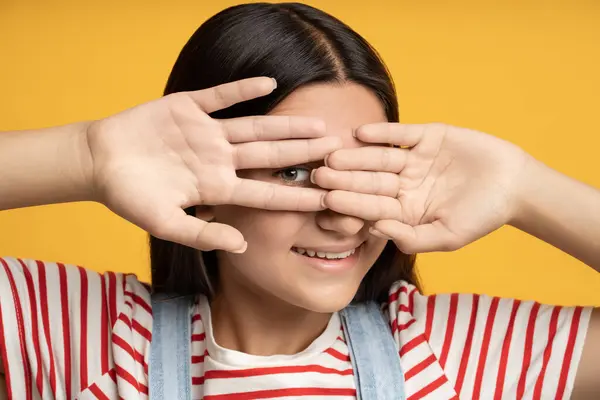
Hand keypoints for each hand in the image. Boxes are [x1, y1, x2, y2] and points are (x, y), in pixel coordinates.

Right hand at [86, 77, 340, 252]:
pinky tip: (270, 83)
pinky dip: (242, 89)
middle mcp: (219, 159)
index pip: (266, 194)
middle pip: (270, 157)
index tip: (328, 199)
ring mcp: (207, 132)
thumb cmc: (130, 197)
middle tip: (338, 154)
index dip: (298, 197)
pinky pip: (221, 96)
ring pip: (254, 127)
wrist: (99, 162)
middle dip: (303, 156)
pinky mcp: (188, 107)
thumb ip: (202, 234)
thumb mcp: (164, 223)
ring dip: (285, 126)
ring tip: (318, 124)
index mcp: (217, 188)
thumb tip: (241, 244)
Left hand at [313, 123, 530, 253]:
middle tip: (318, 175)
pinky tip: (361, 132)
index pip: (371, 207)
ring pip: (379, 157)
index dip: (349, 203)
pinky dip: (383, 132)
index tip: (326, 201)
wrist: (515, 185)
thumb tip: (376, 229)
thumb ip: (412, 237)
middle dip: (344, 178)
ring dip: (357, 155)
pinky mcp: (427, 136)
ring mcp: (413, 159)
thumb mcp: (448, 236)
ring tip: (334, 153)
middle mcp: (404, 184)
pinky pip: (400, 134)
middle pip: (369, 181)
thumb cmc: (482, 217)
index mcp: (404, 210)